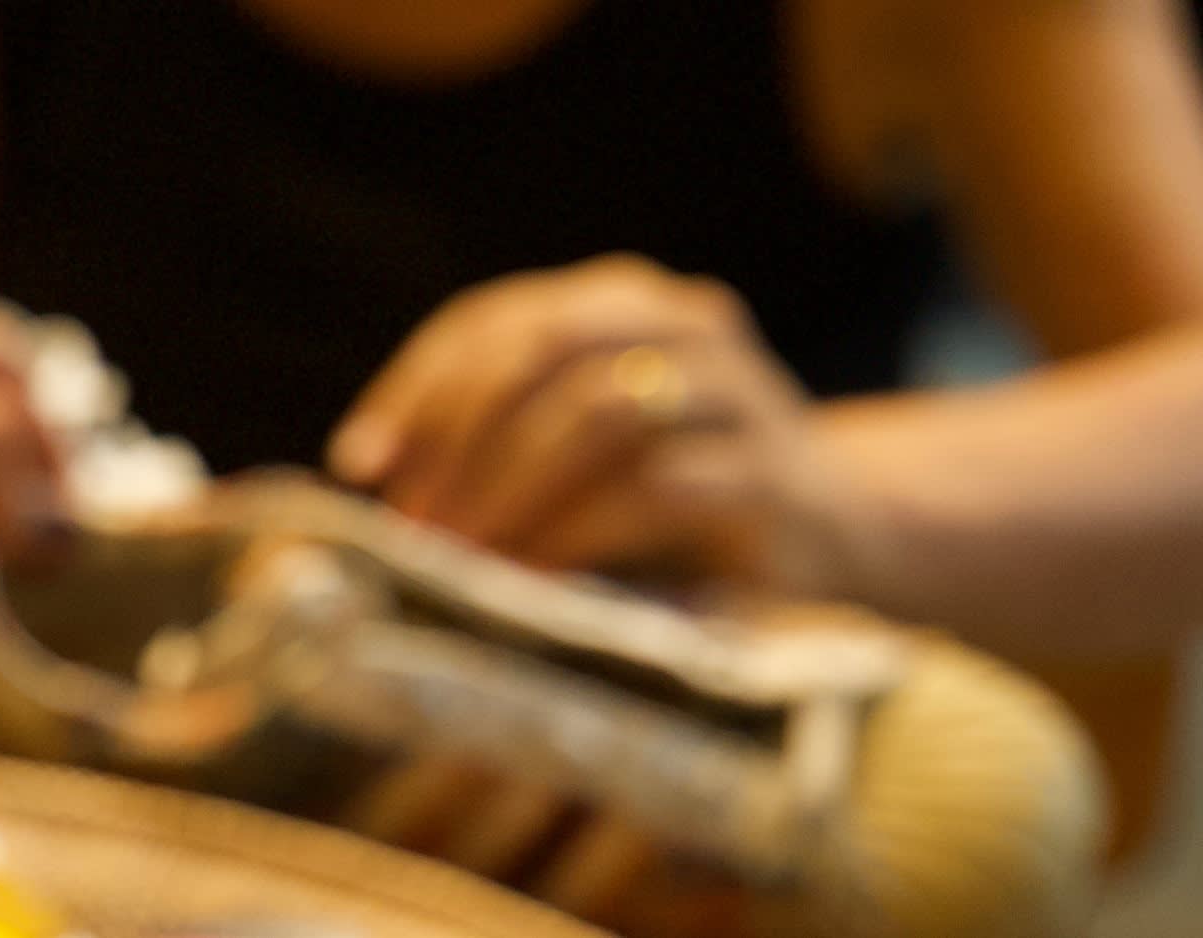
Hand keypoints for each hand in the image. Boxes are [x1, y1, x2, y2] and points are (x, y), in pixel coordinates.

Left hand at [326, 254, 852, 586]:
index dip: (419, 388)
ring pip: (601, 409)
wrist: (840, 539)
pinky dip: (578, 536)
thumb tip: (373, 478)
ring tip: (459, 557)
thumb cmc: (673, 498)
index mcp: (623, 303)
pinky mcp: (773, 480)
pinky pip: (658, 490)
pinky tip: (532, 582)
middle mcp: (685, 326)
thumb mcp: (581, 453)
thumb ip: (497, 442)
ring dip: (511, 488)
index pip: (497, 320)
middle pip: (544, 347)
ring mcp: (740, 395)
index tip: (361, 464)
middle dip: (459, 436)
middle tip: (410, 521)